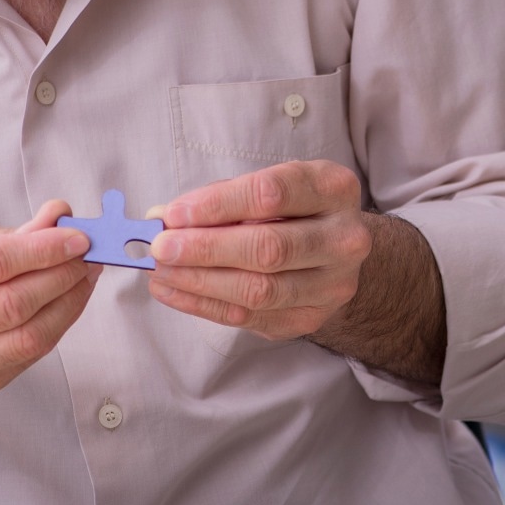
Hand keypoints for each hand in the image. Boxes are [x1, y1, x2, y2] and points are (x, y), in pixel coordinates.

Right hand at [0, 199, 100, 399]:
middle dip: (61, 277)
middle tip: (87, 257)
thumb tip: (62, 216)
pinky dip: (55, 328)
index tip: (78, 238)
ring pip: (24, 338)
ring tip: (84, 278)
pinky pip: (25, 359)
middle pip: (10, 305)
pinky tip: (65, 304)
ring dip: (68, 305)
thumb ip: (10, 233)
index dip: (42, 250)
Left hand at [147, 161, 375, 340]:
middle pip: (269, 248)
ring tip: (161, 271)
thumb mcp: (267, 186)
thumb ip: (220, 198)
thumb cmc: (292, 210)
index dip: (217, 205)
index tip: (174, 214)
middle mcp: (344, 238)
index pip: (271, 194)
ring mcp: (333, 285)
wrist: (334, 251)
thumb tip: (162, 218)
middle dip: (205, 249)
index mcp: (334, 189)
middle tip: (161, 248)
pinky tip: (173, 291)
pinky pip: (249, 317)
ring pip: (259, 290)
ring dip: (200, 281)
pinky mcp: (311, 318)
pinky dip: (203, 304)